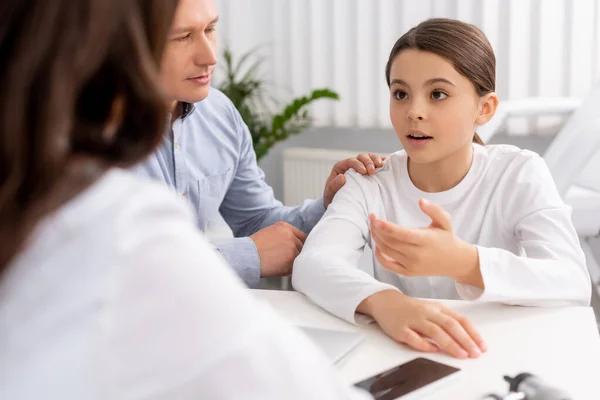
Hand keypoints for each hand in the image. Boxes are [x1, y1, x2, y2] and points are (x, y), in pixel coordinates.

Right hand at [250, 222, 306, 277]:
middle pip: (301, 247)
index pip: (301, 236)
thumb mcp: (269, 233)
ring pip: (298, 257)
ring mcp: (292, 247)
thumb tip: (291, 244)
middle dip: (294, 254)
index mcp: (284, 227)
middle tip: (283, 259)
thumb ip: (282, 236)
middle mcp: (290, 235)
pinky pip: (294, 267)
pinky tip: (276, 268)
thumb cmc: (253, 247)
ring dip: (291, 262)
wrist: (246, 255)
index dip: (298, 244)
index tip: (295, 250)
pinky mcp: (291, 259)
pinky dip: (287, 270)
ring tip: (277, 263)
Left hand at [323, 153, 385, 207]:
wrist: (341, 205)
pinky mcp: (369, 172)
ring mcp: (362, 167)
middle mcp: (352, 165)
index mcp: (341, 167)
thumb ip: (333, 186)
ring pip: (370, 157)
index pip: (350, 161)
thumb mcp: (330, 194)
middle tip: (373, 171)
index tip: (364, 172)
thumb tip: (342, 177)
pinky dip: (382, 162)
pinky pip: (376, 164)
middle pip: (361, 157)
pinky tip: (386, 164)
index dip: (357, 164)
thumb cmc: (334, 199)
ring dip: (376, 160)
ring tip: (381, 165)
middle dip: (368, 162)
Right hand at [358, 290, 486, 358]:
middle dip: (465, 340)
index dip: (473, 333)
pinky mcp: (400, 329)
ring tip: (461, 355)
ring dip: (450, 344)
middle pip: (450, 325)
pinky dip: (425, 345)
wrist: (385, 301)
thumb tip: (467, 338)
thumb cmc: (411, 308)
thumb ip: (448, 322)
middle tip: (475, 353)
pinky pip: (414, 338)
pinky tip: (434, 350)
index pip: (459, 319)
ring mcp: (413, 320)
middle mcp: (427, 312)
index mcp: (437, 308)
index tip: (482, 346)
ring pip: (435, 331)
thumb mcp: (432, 310)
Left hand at [369, 199, 482, 287]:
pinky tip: (377, 244)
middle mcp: (418, 255)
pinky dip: (379, 255)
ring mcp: (411, 265)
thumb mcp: (445, 221)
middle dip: (377, 229)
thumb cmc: (447, 238)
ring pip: (387, 251)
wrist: (455, 262)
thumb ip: (434, 210)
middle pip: (391, 242)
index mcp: (426, 241)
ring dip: (377, 238)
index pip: (402, 234)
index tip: (375, 219)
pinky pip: (388, 265)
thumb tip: (421, 201)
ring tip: (374, 227)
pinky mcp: (407, 273)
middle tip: (372, 217)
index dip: (386, 227)